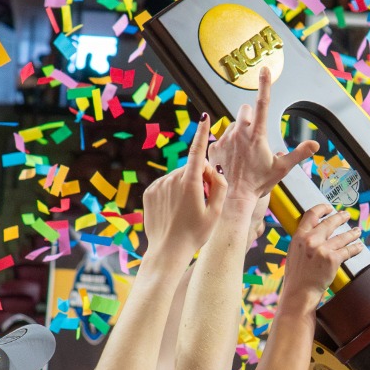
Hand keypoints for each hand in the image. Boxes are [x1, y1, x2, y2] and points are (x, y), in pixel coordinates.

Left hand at [140, 118, 225, 260]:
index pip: (197, 152)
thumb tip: (213, 168)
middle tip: (204, 200)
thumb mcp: (216, 212)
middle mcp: (172, 180)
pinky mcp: (150, 191)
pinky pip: (166, 184)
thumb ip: (219, 186)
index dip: (202, 133)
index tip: (205, 118)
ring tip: (188, 209)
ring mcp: (159, 185)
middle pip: (191, 168)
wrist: (167, 251)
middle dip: (200, 177)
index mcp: (189, 183)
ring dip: (186, 185)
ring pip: (179, 176)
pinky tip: (176, 209)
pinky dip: (173, 191)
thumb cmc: (195, 234)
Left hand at [211, 68, 315, 200]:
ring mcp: (225, 138)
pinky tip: (231, 159)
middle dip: (250, 116)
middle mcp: (240, 133)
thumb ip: (299, 153)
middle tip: (254, 135)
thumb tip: (316, 145)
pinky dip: (226, 144)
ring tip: (243, 153)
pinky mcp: (213, 146)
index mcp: (258, 135)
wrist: (233, 198)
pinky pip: (220, 137)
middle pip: (245, 110)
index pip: (263, 103)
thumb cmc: (258, 184)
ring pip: (233, 124)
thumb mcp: (282, 169)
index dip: (265, 85)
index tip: (264, 69)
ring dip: (238, 132)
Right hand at [282, 204, 362, 301]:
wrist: (300, 292)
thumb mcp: (294, 252)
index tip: (329, 208)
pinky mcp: (333, 259)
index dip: (322, 209)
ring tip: (356, 231)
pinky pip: (347, 250)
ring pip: (342, 237)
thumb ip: (303, 240)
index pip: (311, 215)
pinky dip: (355, 248)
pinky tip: (359, 246)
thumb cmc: (296, 276)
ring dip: (351, 233)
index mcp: (299, 236)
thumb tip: (312, 231)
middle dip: (340, 217)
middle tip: (346, 215)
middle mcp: (311, 240)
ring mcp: (322, 249)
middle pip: (330, 223)